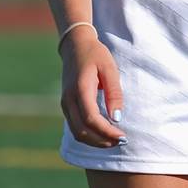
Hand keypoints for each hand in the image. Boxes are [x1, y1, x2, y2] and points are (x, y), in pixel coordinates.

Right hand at [59, 29, 126, 147]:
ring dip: (95, 141)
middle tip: (121, 141)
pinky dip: (89, 135)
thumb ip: (113, 92)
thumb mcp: (109, 68)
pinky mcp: (66, 106)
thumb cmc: (95, 54)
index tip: (122, 136)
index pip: (91, 119)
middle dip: (102, 141)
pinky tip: (103, 134)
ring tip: (114, 140)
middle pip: (82, 131)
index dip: (106, 132)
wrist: (75, 45)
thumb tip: (117, 118)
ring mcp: (65, 104)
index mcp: (80, 89)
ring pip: (77, 132)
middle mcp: (68, 100)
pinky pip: (75, 127)